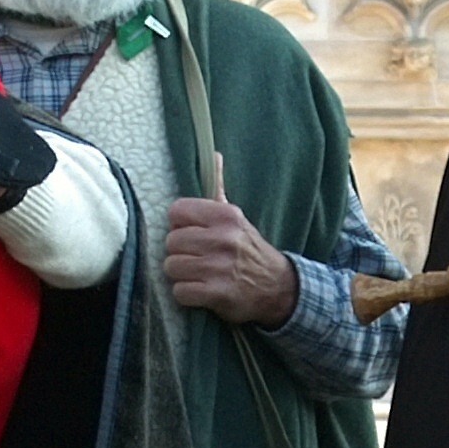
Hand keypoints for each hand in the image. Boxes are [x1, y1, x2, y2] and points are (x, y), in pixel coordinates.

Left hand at [163, 197, 298, 325]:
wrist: (277, 287)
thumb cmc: (247, 249)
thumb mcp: (235, 217)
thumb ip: (217, 186)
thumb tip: (213, 153)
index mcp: (226, 216)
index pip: (177, 211)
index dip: (178, 225)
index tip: (190, 233)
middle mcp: (224, 238)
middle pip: (171, 241)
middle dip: (179, 252)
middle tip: (195, 258)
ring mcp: (220, 267)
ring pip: (171, 266)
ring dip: (181, 274)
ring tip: (198, 274)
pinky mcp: (217, 293)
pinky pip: (180, 291)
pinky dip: (187, 294)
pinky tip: (201, 291)